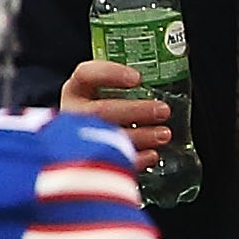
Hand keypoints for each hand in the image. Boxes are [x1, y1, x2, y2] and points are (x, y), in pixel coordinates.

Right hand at [60, 58, 174, 151]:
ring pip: (108, 137)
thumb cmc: (103, 115)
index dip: (111, 74)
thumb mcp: (107, 94)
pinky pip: (113, 162)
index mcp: (75, 91)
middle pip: (101, 110)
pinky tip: (151, 155)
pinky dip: (135, 159)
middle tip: (163, 110)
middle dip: (136, 110)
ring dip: (141, 136)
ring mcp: (78, 141)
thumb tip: (163, 79)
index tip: (137, 78)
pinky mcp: (90, 163)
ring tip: (164, 134)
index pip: (86, 75)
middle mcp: (74, 115)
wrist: (82, 149)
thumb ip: (125, 88)